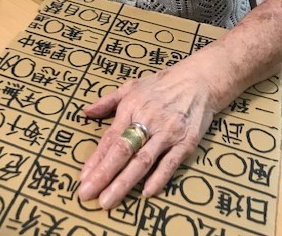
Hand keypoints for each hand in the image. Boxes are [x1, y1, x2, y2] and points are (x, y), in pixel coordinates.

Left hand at [78, 62, 217, 208]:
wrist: (198, 81)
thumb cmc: (161, 84)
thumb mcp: (131, 86)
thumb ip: (108, 101)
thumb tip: (85, 112)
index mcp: (132, 107)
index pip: (110, 137)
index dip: (96, 158)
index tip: (83, 177)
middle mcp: (148, 121)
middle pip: (123, 151)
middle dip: (104, 174)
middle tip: (88, 194)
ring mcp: (167, 133)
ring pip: (143, 161)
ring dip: (124, 182)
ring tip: (108, 200)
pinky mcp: (185, 142)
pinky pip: (170, 163)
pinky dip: (158, 178)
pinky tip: (146, 192)